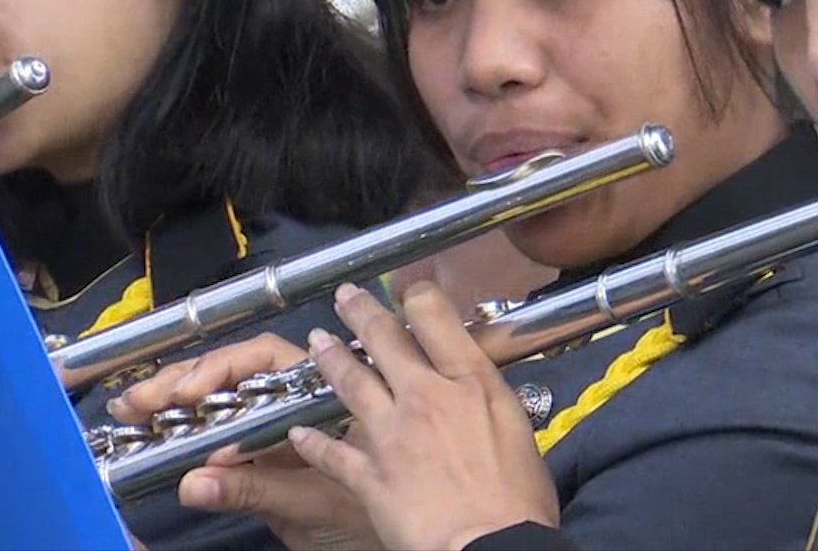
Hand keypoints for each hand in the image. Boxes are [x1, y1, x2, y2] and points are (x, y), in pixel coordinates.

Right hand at [109, 333, 382, 549]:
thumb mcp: (312, 506)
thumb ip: (254, 491)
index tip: (184, 393)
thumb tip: (190, 484)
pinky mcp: (268, 454)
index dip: (219, 370)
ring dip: (178, 397)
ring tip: (134, 406)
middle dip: (181, 381)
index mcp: (321, 395)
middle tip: (137, 400)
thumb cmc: (369, 520)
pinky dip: (189, 429)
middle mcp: (299, 400)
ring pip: (226, 396)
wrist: (408, 543)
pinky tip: (158, 429)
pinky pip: (225, 433)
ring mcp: (282, 423)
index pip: (262, 361)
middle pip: (234, 372)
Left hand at [288, 282, 558, 550]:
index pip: (434, 320)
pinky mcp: (368, 474)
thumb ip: (487, 394)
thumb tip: (473, 378)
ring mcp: (391, 434)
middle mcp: (424, 397)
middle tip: (345, 297)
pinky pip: (331, 453)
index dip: (417, 298)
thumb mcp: (518, 426)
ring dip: (330, 359)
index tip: (407, 292)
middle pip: (384, 341)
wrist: (489, 546)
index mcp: (468, 382)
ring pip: (351, 384)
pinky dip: (313, 441)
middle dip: (360, 313)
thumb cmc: (518, 497)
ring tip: (316, 342)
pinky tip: (299, 430)